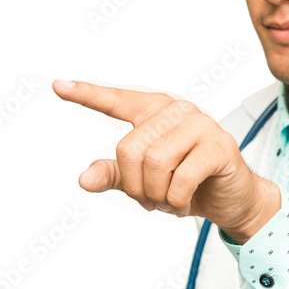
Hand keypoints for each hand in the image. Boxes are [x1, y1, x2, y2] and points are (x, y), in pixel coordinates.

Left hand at [52, 79, 278, 239]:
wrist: (230, 200)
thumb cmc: (186, 184)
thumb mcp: (142, 182)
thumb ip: (113, 175)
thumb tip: (84, 179)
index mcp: (154, 112)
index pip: (116, 101)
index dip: (87, 94)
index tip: (57, 86)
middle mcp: (176, 110)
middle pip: (130, 148)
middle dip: (135, 185)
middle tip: (150, 199)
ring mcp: (200, 124)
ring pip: (155, 162)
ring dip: (156, 194)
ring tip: (167, 201)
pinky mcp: (219, 145)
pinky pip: (181, 177)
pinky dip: (176, 199)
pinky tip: (182, 202)